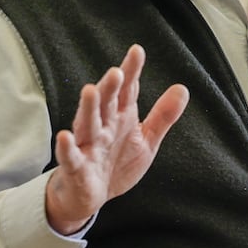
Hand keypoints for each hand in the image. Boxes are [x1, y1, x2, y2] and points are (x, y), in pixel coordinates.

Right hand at [44, 44, 188, 234]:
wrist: (91, 196)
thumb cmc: (116, 163)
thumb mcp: (147, 140)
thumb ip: (163, 115)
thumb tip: (182, 89)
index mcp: (120, 118)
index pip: (127, 91)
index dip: (131, 72)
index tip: (137, 51)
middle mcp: (103, 127)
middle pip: (106, 103)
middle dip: (110, 87)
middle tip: (116, 72)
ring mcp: (88, 145)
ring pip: (87, 123)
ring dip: (88, 108)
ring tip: (90, 90)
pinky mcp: (76, 167)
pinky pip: (70, 156)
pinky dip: (67, 147)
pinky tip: (65, 137)